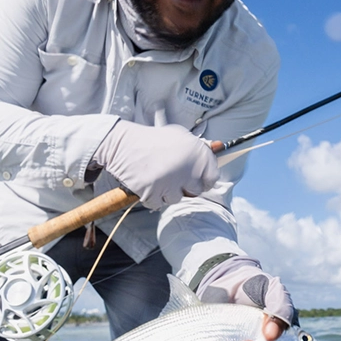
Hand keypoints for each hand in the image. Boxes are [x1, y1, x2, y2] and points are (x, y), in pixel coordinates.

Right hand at [90, 120, 218, 208]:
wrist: (122, 144)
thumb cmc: (152, 140)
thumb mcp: (180, 136)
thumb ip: (198, 148)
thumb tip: (218, 148)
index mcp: (198, 154)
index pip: (212, 178)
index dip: (203, 179)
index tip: (195, 178)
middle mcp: (188, 169)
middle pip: (195, 191)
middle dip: (184, 187)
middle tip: (172, 177)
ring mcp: (170, 183)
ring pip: (176, 199)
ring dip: (167, 192)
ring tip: (157, 177)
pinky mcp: (153, 193)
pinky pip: (158, 204)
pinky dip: (151, 197)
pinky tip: (146, 183)